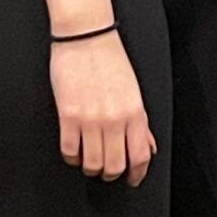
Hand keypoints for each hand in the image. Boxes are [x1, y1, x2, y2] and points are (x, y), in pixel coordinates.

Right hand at [49, 31, 155, 184]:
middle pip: (115, 165)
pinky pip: (69, 150)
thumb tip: (147, 146)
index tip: (133, 179)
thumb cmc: (110, 60)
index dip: (137, 174)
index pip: (141, 155)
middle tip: (108, 171)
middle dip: (112, 174)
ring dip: (91, 168)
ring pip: (92, 163)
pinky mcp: (68, 115)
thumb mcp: (133, 92)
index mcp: (135, 112)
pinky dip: (72, 157)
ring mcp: (91, 119)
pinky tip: (74, 152)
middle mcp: (115, 119)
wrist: (86, 37)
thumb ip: (140, 122)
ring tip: (90, 162)